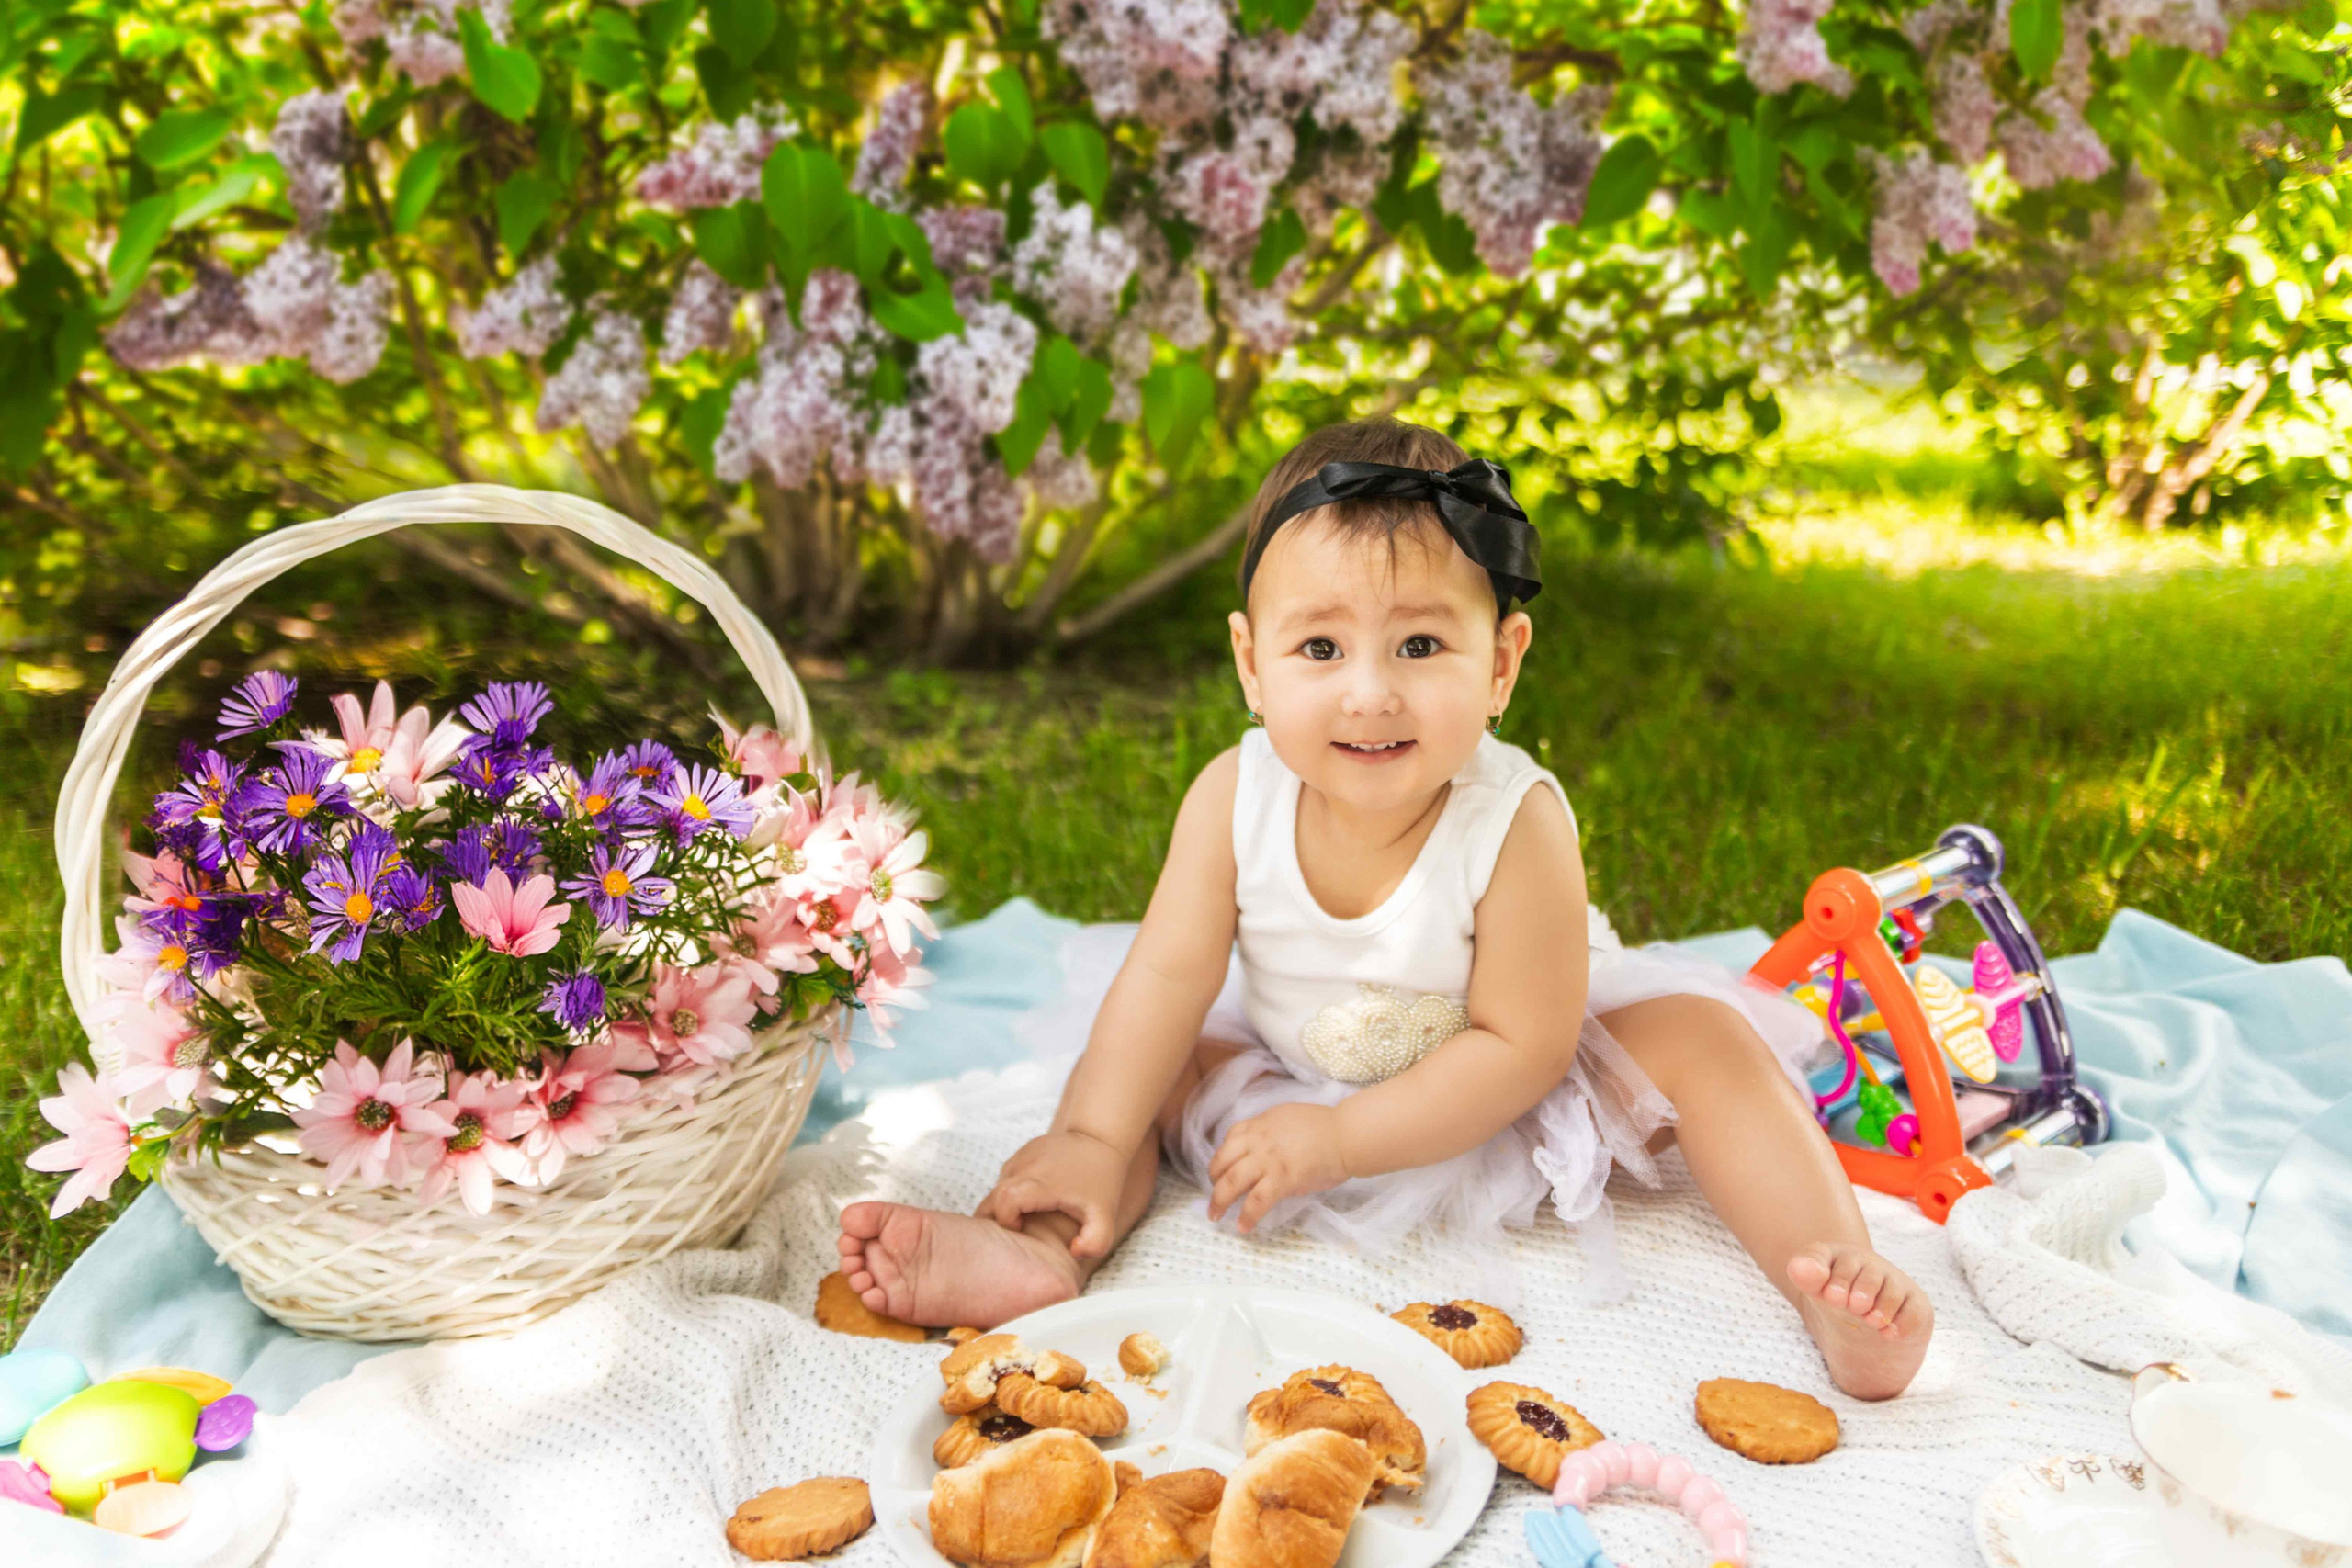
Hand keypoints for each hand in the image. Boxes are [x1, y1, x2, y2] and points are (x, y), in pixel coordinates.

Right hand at [978, 1129, 1130, 1258]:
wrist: (1100, 1140)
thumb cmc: (1101, 1183)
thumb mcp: (1105, 1218)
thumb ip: (1095, 1243)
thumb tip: (1073, 1252)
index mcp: (1045, 1182)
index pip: (1006, 1199)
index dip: (1006, 1220)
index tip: (1022, 1228)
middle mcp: (1028, 1165)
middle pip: (994, 1196)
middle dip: (999, 1217)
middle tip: (1020, 1228)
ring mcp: (1023, 1155)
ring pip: (998, 1186)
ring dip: (1005, 1205)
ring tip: (1027, 1215)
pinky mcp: (1021, 1152)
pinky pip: (1005, 1177)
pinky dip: (1010, 1192)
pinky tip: (1030, 1201)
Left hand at [1207, 1103, 1349, 1233]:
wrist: (1345, 1136)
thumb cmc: (1325, 1127)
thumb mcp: (1288, 1117)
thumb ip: (1270, 1131)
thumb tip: (1262, 1148)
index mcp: (1259, 1125)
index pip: (1230, 1140)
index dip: (1222, 1159)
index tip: (1222, 1172)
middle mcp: (1257, 1141)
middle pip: (1222, 1162)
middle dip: (1213, 1182)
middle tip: (1213, 1198)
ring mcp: (1268, 1161)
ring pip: (1232, 1182)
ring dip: (1219, 1202)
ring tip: (1216, 1216)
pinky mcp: (1282, 1180)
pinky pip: (1256, 1201)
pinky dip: (1247, 1216)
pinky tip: (1242, 1226)